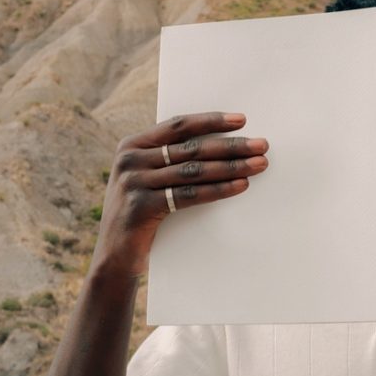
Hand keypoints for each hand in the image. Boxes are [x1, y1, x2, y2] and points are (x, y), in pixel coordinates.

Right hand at [89, 111, 268, 279]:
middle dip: (231, 145)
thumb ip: (168, 160)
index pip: (178, 125)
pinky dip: (218, 190)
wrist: (114, 255)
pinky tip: (240, 186)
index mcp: (132, 145)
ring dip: (231, 166)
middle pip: (191, 148)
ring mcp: (134, 183)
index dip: (211, 121)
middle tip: (261, 145)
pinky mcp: (141, 207)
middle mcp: (130, 160)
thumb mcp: (147, 180)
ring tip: (258, 165)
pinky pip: (189, 195)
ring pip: (194, 170)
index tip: (241, 120)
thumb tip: (220, 146)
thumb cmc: (140, 214)